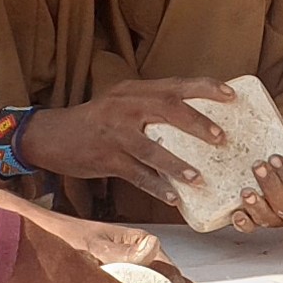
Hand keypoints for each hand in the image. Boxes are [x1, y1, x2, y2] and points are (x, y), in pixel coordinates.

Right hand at [16, 78, 236, 198]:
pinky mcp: (106, 159)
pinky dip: (156, 187)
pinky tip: (174, 198)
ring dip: (177, 164)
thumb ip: (151, 107)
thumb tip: (196, 121)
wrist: (51, 135)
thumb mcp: (121, 104)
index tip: (231, 94)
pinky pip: (136, 175)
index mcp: (133, 90)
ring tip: (198, 177)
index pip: (175, 84)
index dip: (205, 88)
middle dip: (198, 123)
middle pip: (168, 108)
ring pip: (151, 148)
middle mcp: (125, 107)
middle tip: (221, 138)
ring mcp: (114, 133)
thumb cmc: (96, 121)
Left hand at [228, 125, 282, 231]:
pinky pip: (253, 227)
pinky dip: (244, 223)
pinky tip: (237, 214)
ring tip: (246, 191)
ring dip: (257, 206)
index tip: (274, 159)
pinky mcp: (261, 222)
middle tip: (258, 166)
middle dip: (271, 187)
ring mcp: (280, 221)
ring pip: (269, 219)